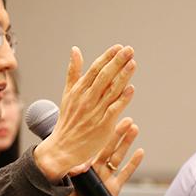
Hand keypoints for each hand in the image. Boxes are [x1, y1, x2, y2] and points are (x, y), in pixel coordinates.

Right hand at [35, 45, 135, 181]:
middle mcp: (86, 99)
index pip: (95, 70)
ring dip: (122, 76)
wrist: (62, 148)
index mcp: (78, 90)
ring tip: (132, 63)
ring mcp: (94, 112)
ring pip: (110, 91)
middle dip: (117, 62)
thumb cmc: (68, 120)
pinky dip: (122, 99)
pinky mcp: (102, 126)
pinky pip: (113, 110)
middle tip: (129, 50)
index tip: (119, 47)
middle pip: (104, 77)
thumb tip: (75, 50)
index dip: (107, 57)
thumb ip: (73, 72)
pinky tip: (131, 89)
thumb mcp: (68, 93)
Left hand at [54, 117, 144, 195]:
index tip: (103, 118)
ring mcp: (105, 177)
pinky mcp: (114, 188)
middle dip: (117, 132)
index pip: (91, 144)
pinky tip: (140, 151)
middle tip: (125, 119)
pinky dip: (133, 163)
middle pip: (107, 146)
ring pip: (118, 156)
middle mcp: (95, 168)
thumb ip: (68, 176)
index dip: (97, 132)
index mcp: (82, 164)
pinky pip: (125, 173)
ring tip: (134, 128)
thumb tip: (76, 166)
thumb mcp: (62, 186)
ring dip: (126, 142)